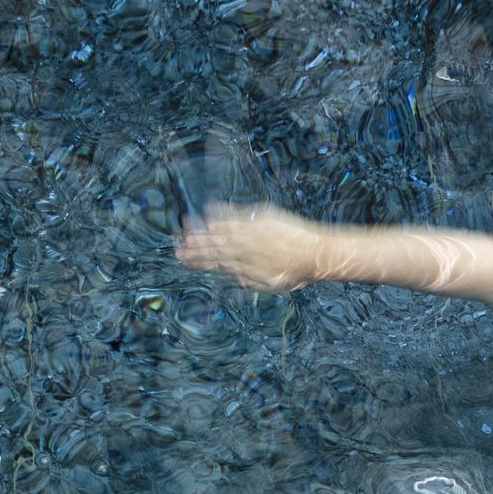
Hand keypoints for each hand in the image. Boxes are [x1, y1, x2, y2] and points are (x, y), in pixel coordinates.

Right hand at [175, 202, 334, 292]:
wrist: (315, 254)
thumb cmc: (296, 272)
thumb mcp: (271, 284)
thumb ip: (250, 280)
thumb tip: (235, 277)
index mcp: (244, 267)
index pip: (215, 263)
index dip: (197, 261)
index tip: (183, 258)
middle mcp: (244, 249)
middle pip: (213, 247)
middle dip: (194, 246)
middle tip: (176, 244)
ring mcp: (251, 232)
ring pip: (221, 231)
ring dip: (202, 229)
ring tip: (185, 226)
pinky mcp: (260, 218)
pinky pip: (236, 214)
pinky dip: (222, 212)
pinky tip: (209, 209)